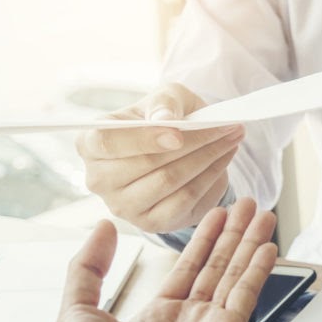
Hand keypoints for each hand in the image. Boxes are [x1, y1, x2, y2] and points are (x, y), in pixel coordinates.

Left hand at [55, 198, 276, 321]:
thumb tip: (101, 227)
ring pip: (235, 275)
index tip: (218, 213)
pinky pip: (245, 296)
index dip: (204, 240)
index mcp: (158, 319)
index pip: (189, 270)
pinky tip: (268, 245)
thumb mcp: (77, 308)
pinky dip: (258, 269)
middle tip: (249, 203)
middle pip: (218, 268)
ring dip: (250, 243)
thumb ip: (89, 266)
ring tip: (264, 212)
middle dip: (234, 234)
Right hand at [76, 83, 245, 232]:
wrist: (178, 149)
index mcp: (90, 143)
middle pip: (147, 163)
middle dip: (192, 143)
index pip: (107, 142)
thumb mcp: (166, 98)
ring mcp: (124, 206)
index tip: (179, 134)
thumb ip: (164, 103)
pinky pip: (186, 198)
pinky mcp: (151, 223)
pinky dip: (210, 176)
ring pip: (169, 181)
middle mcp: (99, 179)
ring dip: (207, 158)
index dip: (144, 138)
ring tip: (231, 138)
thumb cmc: (164, 119)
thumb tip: (164, 120)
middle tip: (226, 127)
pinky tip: (224, 158)